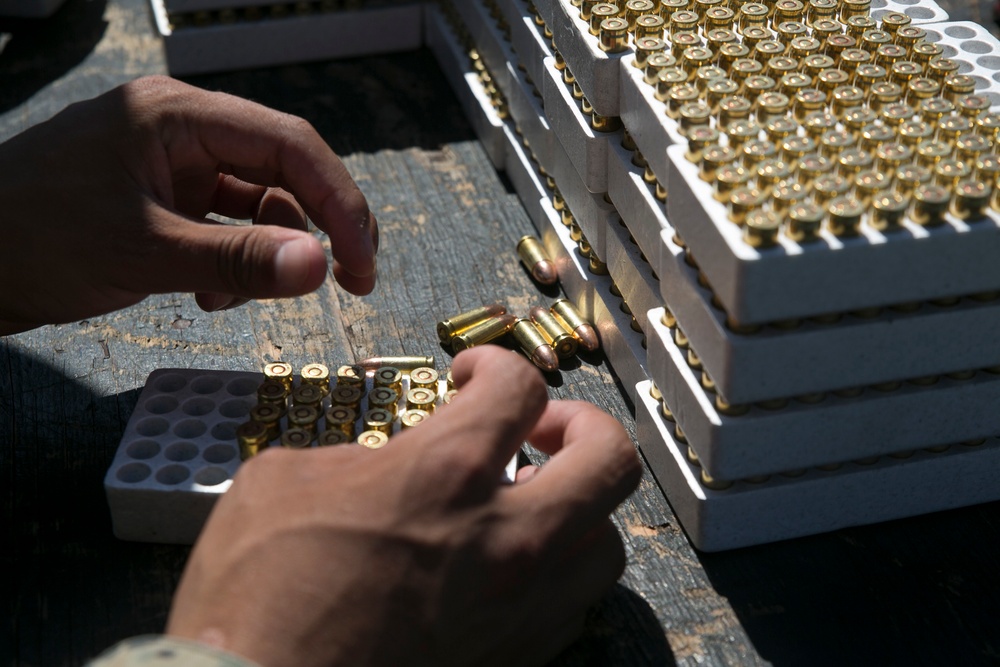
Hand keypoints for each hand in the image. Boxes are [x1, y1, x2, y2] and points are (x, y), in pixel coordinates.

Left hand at [0, 75, 377, 334]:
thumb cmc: (32, 238)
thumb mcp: (143, 251)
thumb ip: (238, 259)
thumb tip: (321, 268)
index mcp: (177, 115)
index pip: (288, 144)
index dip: (339, 200)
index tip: (362, 261)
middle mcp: (182, 131)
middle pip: (281, 169)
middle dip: (316, 227)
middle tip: (351, 280)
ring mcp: (172, 165)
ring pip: (256, 203)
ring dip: (265, 253)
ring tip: (236, 298)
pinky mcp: (162, 199)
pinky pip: (224, 225)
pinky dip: (232, 263)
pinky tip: (209, 296)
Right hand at [166, 346, 641, 666]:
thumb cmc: (258, 597)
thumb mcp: (283, 482)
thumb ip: (355, 455)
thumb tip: (383, 464)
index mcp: (447, 473)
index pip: (520, 388)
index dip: (498, 365)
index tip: (473, 376)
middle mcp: (505, 539)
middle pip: (611, 459)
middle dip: (583, 425)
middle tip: (539, 429)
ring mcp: (518, 608)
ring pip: (607, 544)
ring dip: (579, 509)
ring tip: (533, 504)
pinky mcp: (513, 660)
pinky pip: (571, 607)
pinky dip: (554, 574)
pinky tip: (509, 569)